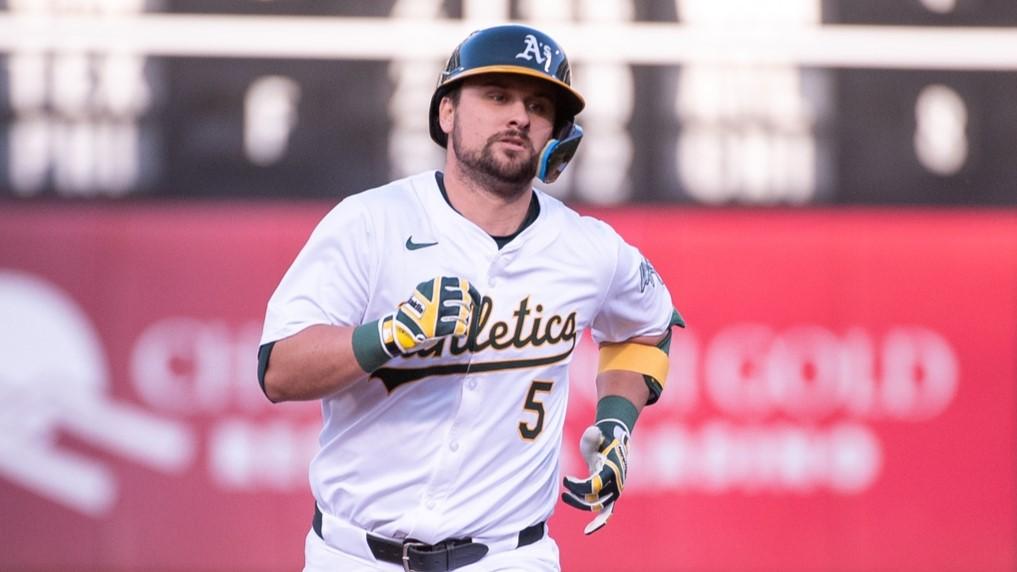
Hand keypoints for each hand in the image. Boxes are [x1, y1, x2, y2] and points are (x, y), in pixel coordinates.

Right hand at [382, 276, 479, 354]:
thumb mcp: (425, 292)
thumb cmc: (415, 310)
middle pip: (465, 300)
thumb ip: (441, 289)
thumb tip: (465, 292)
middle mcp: (438, 296)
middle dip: (467, 308)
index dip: (473, 293)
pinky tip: (459, 333)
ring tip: (459, 324)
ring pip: (464, 314)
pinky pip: (461, 328)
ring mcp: (438, 312)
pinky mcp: (439, 327)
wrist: (400, 328)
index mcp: (436, 285)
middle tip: (464, 314)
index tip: (475, 300)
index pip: (463, 285)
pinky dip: (462, 331)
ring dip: (464, 320)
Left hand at [561, 419, 630, 533]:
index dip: (578, 486)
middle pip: (593, 500)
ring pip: (596, 507)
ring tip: (565, 496)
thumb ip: (593, 435)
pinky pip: (607, 513)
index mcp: (611, 471)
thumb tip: (594, 431)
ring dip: (580, 505)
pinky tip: (587, 531)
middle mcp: (615, 484)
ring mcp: (614, 491)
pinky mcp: (611, 495)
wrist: (614, 441)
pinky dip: (599, 523)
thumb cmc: (601, 438)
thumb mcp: (595, 434)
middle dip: (577, 498)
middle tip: (564, 492)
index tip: (566, 480)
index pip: (593, 486)